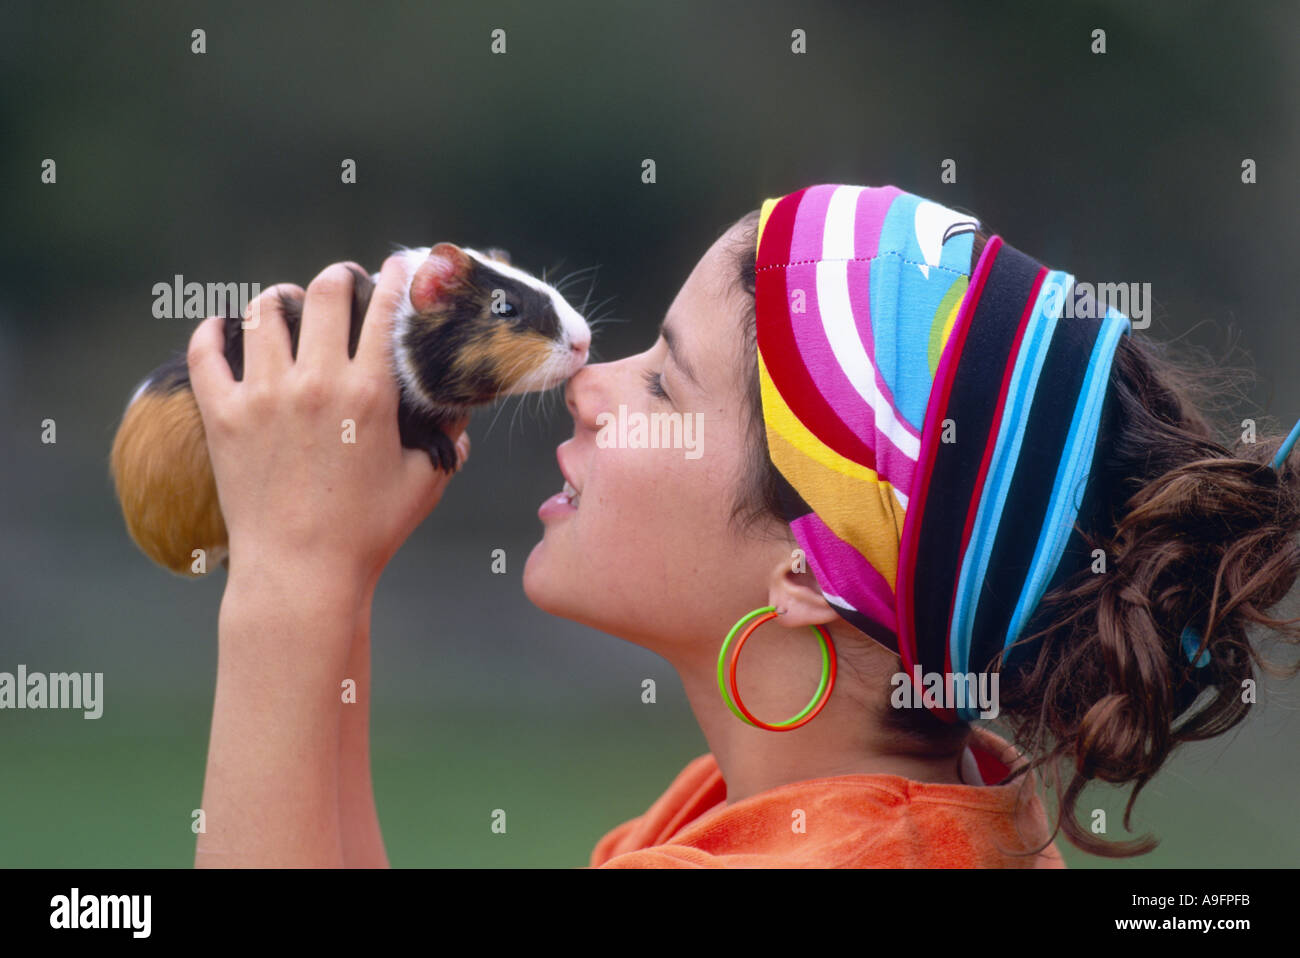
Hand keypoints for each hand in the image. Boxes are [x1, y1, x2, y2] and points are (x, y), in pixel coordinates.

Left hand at [187, 254, 469, 594]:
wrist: (301, 573)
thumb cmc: (368, 533)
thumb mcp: (424, 483)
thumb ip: (446, 443)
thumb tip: (460, 423)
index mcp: (369, 394)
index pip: (384, 311)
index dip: (395, 280)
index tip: (397, 268)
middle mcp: (315, 382)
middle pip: (324, 293)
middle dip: (339, 277)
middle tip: (343, 281)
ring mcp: (263, 396)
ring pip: (265, 313)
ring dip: (280, 300)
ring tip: (288, 304)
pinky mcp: (222, 416)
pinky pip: (206, 353)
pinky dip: (212, 332)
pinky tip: (222, 326)